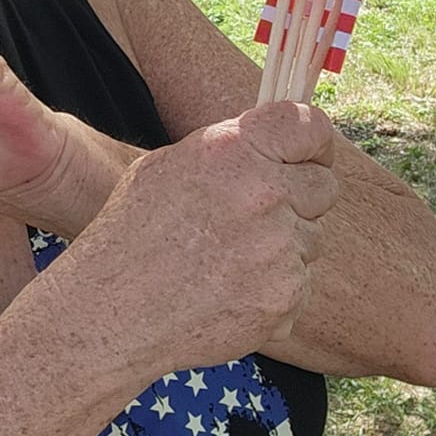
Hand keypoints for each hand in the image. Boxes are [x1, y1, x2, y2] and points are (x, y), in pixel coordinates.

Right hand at [68, 101, 340, 374]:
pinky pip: (299, 286)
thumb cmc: (132, 233)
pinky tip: (228, 292)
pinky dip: (272, 290)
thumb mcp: (167, 167)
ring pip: (311, 240)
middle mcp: (263, 194)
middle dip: (299, 198)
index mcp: (232, 151)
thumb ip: (229, 151)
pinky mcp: (284, 298)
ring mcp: (278, 250)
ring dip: (283, 248)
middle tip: (257, 216)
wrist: (111, 309)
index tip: (306, 154)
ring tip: (227, 260)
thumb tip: (274, 146)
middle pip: (324, 186)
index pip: (309, 126)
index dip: (313, 141)